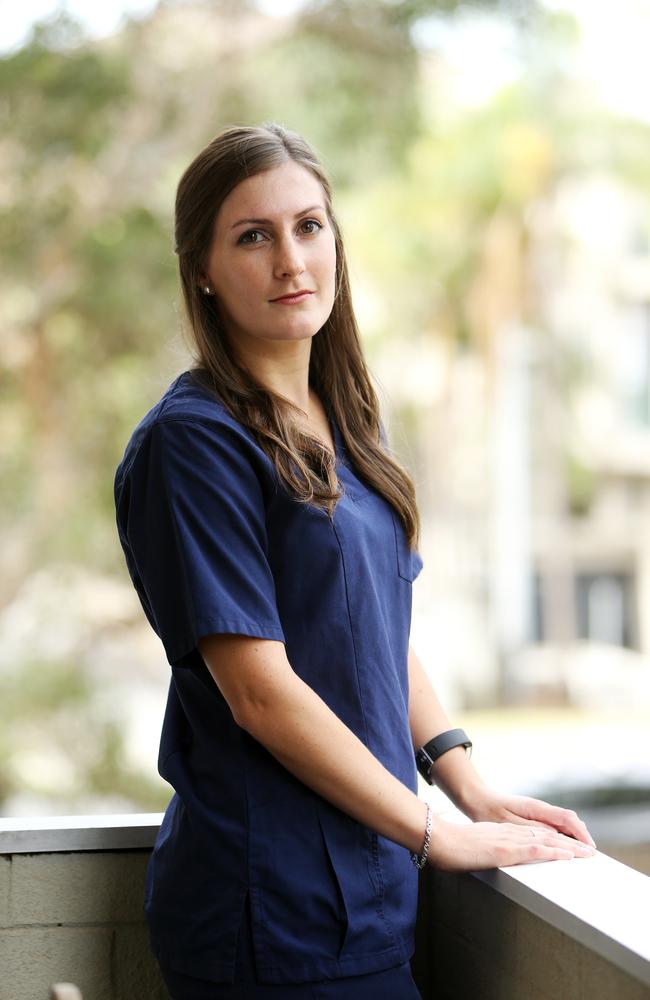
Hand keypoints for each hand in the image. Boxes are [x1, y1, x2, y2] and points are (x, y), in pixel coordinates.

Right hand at [427, 815, 595, 871]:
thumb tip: (489, 856)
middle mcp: (509, 833)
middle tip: (588, 851)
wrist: (438, 838)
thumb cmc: (449, 845)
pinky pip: (534, 850)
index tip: (570, 847)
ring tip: (586, 854)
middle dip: (569, 844)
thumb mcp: (473, 845)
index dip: (555, 841)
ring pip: (545, 842)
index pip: (535, 835)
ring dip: (568, 848)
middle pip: (545, 837)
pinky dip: (553, 853)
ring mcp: (508, 840)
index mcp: (502, 833)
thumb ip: (485, 848)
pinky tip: (567, 856)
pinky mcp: (504, 850)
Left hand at [459, 786, 596, 848]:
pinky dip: (564, 833)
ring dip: (574, 835)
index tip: (589, 847)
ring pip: (563, 821)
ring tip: (583, 850)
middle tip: (591, 854)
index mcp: (536, 808)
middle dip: (582, 836)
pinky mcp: (532, 815)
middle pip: (569, 819)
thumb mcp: (509, 823)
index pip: (567, 818)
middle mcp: (540, 808)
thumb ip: (532, 829)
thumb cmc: (489, 811)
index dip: (580, 833)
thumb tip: (555, 835)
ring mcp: (537, 811)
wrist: (476, 799)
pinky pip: (554, 823)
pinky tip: (565, 842)